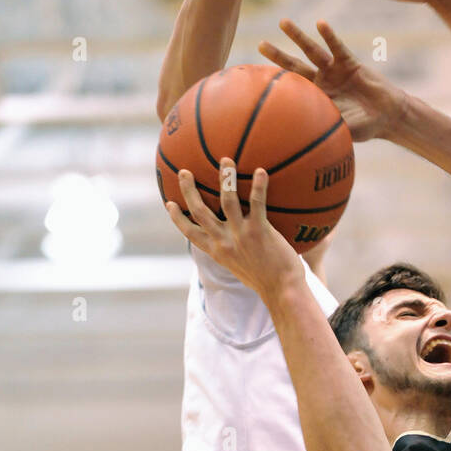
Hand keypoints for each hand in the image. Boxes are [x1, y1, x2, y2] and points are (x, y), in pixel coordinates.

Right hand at [166, 160, 302, 301]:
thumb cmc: (266, 281)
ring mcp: (241, 235)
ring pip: (226, 201)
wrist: (281, 291)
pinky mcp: (259, 231)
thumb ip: (233, 253)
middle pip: (199, 212)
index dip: (177, 218)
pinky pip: (257, 203)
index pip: (190, 233)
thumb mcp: (240, 268)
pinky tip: (260, 171)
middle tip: (184, 172)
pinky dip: (258, 186)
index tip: (169, 204)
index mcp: (217, 252)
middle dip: (189, 190)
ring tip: (225, 160)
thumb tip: (235, 246)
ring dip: (225, 178)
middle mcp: (224, 242)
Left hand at [259, 19, 404, 141]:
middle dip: (278, 55)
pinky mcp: (349, 62)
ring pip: (312, 51)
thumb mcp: (343, 130)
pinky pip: (337, 47)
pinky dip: (329, 36)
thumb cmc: (365, 127)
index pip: (292, 90)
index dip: (277, 85)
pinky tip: (319, 24)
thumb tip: (305, 141)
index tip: (257, 80)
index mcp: (316, 99)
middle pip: (295, 66)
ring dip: (298, 36)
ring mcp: (334, 70)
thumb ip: (327, 130)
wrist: (388, 115)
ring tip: (282, 23)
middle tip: (260, 44)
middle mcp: (322, 82)